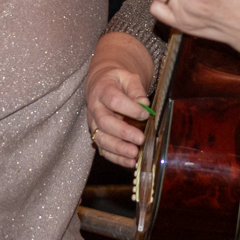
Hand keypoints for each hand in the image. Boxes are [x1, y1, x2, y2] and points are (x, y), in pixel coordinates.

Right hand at [85, 33, 153, 167]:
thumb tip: (144, 104)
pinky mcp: (96, 134)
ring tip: (134, 154)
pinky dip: (116, 158)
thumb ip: (136, 89)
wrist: (101, 83)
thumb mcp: (128, 77)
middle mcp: (95, 108)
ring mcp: (93, 123)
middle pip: (104, 122)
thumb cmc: (117, 80)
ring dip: (118, 148)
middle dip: (123, 132)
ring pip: (101, 138)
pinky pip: (103, 149)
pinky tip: (130, 162)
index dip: (130, 108)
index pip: (113, 100)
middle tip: (140, 138)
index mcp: (102, 90)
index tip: (145, 114)